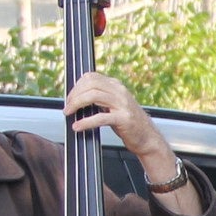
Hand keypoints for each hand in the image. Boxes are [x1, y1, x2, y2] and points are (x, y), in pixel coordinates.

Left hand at [63, 71, 177, 183]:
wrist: (148, 138)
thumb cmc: (128, 124)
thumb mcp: (115, 105)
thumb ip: (101, 98)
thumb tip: (77, 96)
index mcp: (117, 86)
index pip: (91, 77)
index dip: (76, 86)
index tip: (69, 97)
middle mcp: (120, 92)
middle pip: (90, 84)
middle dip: (74, 95)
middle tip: (67, 107)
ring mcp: (123, 105)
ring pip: (93, 96)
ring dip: (76, 104)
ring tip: (69, 113)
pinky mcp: (124, 119)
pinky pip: (100, 117)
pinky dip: (86, 122)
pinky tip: (78, 127)